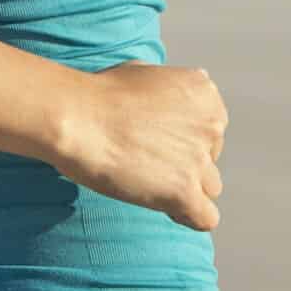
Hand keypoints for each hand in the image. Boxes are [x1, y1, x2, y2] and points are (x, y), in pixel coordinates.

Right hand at [51, 61, 228, 232]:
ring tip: (151, 186)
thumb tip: (171, 103)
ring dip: (186, 189)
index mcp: (204, 94)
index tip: (158, 143)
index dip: (185, 139)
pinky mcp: (184, 192)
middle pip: (211, 157)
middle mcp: (210, 125)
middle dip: (186, 163)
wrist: (79, 118)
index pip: (211, 128)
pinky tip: (167, 209)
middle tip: (148, 163)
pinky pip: (206, 218)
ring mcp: (199, 160)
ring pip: (210, 187)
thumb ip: (171, 90)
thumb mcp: (145, 73)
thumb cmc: (100, 94)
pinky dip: (189, 216)